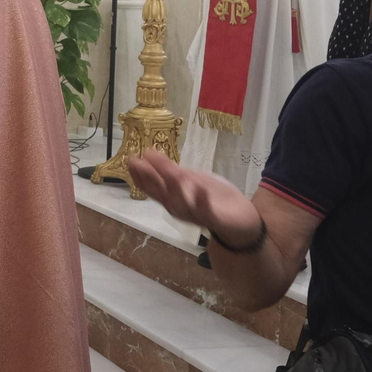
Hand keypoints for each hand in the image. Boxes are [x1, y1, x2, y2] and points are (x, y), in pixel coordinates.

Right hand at [127, 148, 260, 247]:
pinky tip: (200, 189)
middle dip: (149, 179)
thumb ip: (171, 170)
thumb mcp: (190, 179)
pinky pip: (206, 211)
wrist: (239, 218)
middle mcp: (177, 207)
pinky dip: (202, 201)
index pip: (150, 187)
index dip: (139, 174)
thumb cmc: (212, 197)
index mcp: (171, 196)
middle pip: (160, 194)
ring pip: (179, 203)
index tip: (131, 159)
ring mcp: (194, 213)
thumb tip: (148, 152)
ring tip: (170, 172)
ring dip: (174, 188)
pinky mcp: (213, 218)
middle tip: (138, 163)